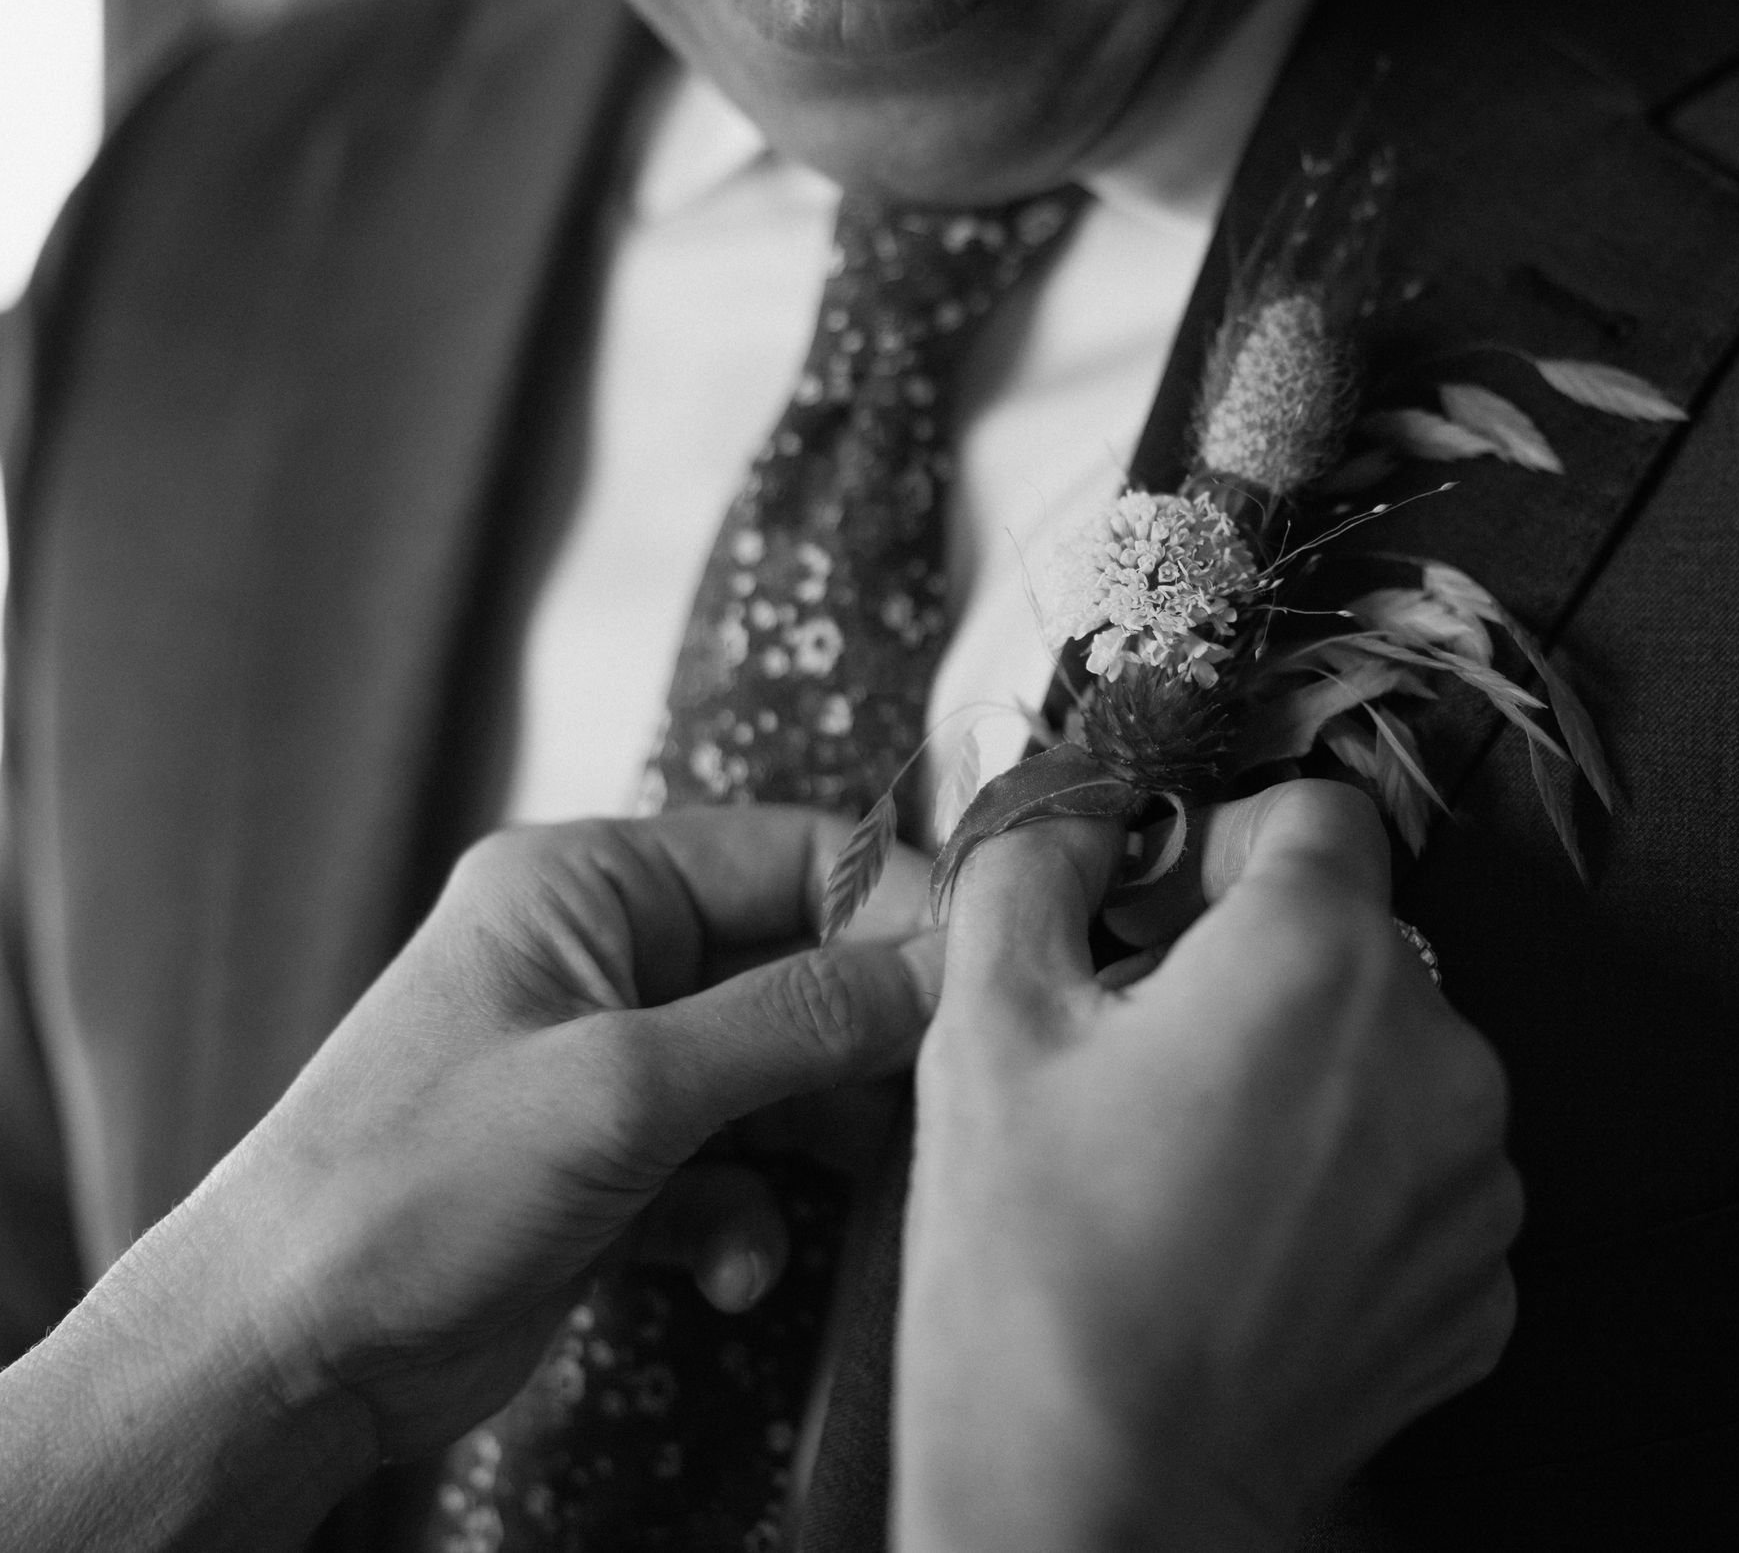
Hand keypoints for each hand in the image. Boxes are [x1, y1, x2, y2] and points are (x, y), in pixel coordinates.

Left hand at [0, 809, 938, 1549]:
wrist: (284, 1357)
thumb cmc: (421, 1184)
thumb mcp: (630, 1084)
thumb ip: (802, 1017)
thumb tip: (948, 964)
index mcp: (586, 882)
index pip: (791, 852)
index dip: (898, 905)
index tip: (985, 973)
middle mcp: (602, 956)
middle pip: (798, 964)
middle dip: (867, 1040)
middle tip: (943, 1098)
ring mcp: (608, 1064)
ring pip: (780, 1073)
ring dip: (819, 1141)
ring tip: (858, 1192)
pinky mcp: (613, 1166)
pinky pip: (734, 1164)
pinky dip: (751, 1214)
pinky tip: (734, 1270)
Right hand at [895, 781, 1521, 1552]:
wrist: (1100, 1510)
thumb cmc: (1038, 1279)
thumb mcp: (987, 1029)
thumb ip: (1035, 867)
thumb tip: (1075, 805)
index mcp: (1325, 958)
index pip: (1318, 814)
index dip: (1222, 844)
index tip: (1158, 910)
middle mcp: (1440, 1052)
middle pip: (1354, 947)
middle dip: (1254, 975)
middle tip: (1142, 1063)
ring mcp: (1477, 1181)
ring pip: (1392, 1066)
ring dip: (1310, 1084)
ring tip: (1189, 1174)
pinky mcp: (1479, 1287)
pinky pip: (1417, 1186)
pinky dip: (1347, 1195)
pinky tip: (1245, 1250)